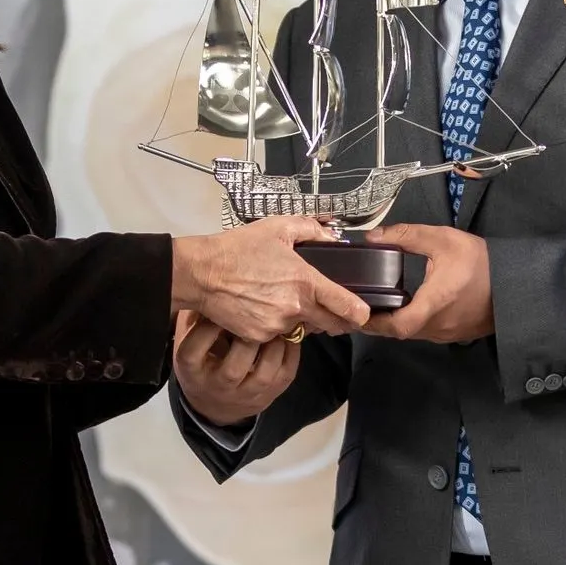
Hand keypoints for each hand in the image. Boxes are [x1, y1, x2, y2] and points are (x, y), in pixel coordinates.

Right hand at [170, 215, 370, 342]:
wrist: (202, 273)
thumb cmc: (238, 248)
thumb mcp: (278, 228)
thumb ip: (311, 230)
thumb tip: (332, 238)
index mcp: (306, 282)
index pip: (346, 306)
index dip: (360, 313)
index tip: (364, 314)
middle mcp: (295, 309)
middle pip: (331, 325)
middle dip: (336, 320)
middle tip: (333, 310)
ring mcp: (277, 325)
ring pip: (302, 328)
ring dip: (302, 319)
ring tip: (285, 300)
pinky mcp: (260, 336)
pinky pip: (278, 334)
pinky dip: (277, 324)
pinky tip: (264, 307)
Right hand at [172, 311, 302, 425]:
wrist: (216, 402)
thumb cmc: (203, 358)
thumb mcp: (190, 338)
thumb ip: (198, 314)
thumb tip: (209, 283)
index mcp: (191, 370)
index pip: (195, 348)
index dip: (209, 324)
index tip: (220, 303)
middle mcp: (218, 386)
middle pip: (233, 367)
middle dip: (247, 336)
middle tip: (257, 310)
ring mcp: (246, 394)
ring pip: (263, 372)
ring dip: (274, 343)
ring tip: (277, 321)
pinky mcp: (270, 395)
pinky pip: (286, 373)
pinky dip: (292, 350)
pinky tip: (290, 332)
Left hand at [360, 223, 493, 342]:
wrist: (516, 281)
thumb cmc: (480, 261)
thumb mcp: (442, 240)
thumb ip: (406, 236)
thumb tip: (373, 237)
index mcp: (433, 305)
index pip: (397, 326)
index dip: (374, 323)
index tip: (357, 311)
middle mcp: (439, 326)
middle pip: (400, 332)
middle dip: (378, 323)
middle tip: (360, 307)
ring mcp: (448, 334)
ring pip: (413, 334)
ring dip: (395, 324)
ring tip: (377, 307)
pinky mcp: (456, 334)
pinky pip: (427, 332)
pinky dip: (412, 323)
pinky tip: (404, 309)